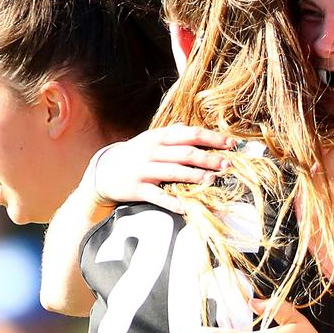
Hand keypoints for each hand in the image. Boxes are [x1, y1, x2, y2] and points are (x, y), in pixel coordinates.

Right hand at [89, 124, 233, 213]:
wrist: (102, 172)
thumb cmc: (134, 154)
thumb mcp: (150, 139)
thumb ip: (171, 133)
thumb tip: (191, 127)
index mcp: (158, 137)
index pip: (190, 134)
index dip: (212, 138)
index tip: (231, 143)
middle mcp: (152, 151)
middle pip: (186, 153)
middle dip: (210, 158)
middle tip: (228, 164)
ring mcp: (144, 170)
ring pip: (175, 172)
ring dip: (197, 176)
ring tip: (214, 179)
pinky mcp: (137, 189)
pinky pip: (159, 196)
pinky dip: (174, 202)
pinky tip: (188, 206)